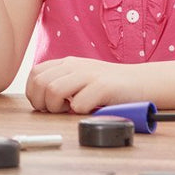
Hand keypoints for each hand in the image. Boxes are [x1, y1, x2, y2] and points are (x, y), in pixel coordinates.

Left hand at [25, 56, 143, 113]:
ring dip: (57, 107)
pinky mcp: (103, 86)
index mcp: (67, 63)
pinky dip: (79, 112)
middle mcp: (75, 66)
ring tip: (70, 110)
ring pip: (53, 90)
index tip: (45, 105)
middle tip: (57, 110)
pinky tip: (88, 110)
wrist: (141, 81)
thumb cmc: (109, 85)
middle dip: (42, 102)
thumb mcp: (80, 77)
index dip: (34, 93)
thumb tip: (41, 100)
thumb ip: (62, 83)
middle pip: (41, 83)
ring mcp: (89, 75)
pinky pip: (79, 103)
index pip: (35, 74)